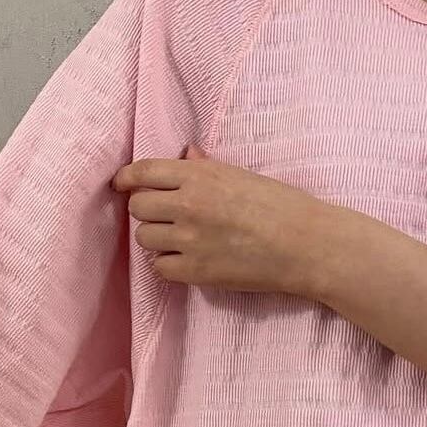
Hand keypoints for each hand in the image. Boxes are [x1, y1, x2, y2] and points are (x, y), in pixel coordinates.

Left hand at [112, 143, 353, 299]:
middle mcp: (188, 205)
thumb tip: (185, 154)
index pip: (143, 172)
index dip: (126, 179)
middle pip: (138, 207)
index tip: (121, 184)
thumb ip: (205, 167)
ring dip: (157, 239)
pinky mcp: (195, 271)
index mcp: (199, 175)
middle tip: (165, 216)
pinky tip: (188, 260)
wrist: (304, 244)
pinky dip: (169, 265)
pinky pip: (160, 268)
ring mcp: (189, 240)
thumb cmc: (280, 205)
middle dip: (147, 210)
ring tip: (180, 240)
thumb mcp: (241, 175)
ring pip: (144, 238)